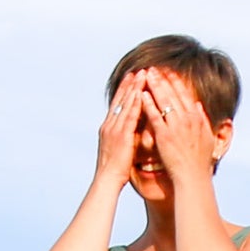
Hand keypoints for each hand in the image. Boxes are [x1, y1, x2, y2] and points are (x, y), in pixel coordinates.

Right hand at [95, 71, 145, 186]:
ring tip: (142, 75)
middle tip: (139, 70)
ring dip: (134, 89)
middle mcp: (110, 125)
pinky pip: (129, 117)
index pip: (118, 104)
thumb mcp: (121, 148)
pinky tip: (141, 94)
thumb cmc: (115, 169)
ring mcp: (114, 129)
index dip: (125, 89)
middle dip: (130, 84)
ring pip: (125, 104)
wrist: (107, 180)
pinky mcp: (121, 136)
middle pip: (121, 100)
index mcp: (109, 127)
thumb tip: (136, 130)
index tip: (132, 77)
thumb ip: (127, 136)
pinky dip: (135, 104)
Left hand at [143, 68, 220, 182]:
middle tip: (152, 68)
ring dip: (154, 86)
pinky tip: (141, 95)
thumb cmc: (199, 161)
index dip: (175, 81)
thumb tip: (197, 105)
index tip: (168, 71)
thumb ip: (203, 119)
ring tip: (145, 75)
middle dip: (162, 79)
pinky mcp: (165, 136)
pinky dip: (148, 104)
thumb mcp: (207, 137)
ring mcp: (176, 127)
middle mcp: (187, 119)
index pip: (184, 94)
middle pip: (173, 94)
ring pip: (163, 101)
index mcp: (197, 118)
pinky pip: (155, 116)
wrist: (193, 177)